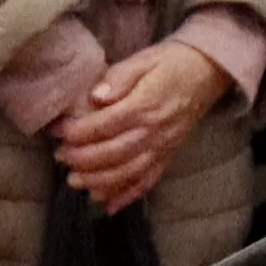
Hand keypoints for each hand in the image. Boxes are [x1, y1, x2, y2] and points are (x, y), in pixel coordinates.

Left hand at [48, 37, 236, 213]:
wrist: (207, 73)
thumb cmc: (170, 63)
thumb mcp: (143, 60)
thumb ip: (119, 77)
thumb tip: (96, 96)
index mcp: (145, 104)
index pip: (106, 123)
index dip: (79, 131)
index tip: (58, 131)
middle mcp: (155, 131)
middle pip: (114, 152)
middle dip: (83, 159)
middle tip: (60, 157)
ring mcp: (163, 147)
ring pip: (129, 172)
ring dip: (100, 182)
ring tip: (75, 181)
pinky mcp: (169, 156)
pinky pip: (149, 181)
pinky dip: (128, 196)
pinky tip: (108, 205)